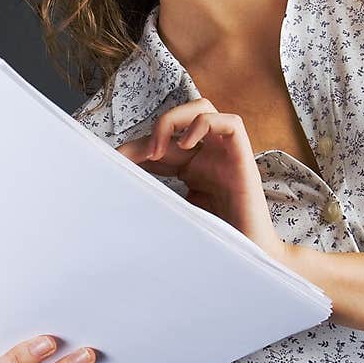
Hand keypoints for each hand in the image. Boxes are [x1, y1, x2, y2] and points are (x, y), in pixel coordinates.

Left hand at [115, 97, 281, 258]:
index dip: (135, 149)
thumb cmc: (216, 239)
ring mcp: (227, 153)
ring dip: (173, 121)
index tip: (112, 162)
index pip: (160, 145)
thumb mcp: (177, 212)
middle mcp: (209, 155)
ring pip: (203, 107)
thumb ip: (159, 197)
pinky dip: (203, 124)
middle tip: (131, 158)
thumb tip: (125, 190)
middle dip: (150, 133)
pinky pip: (229, 122)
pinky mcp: (244, 156)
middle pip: (178, 120)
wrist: (251, 255)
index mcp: (192, 168)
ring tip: (158, 151)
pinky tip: (185, 146)